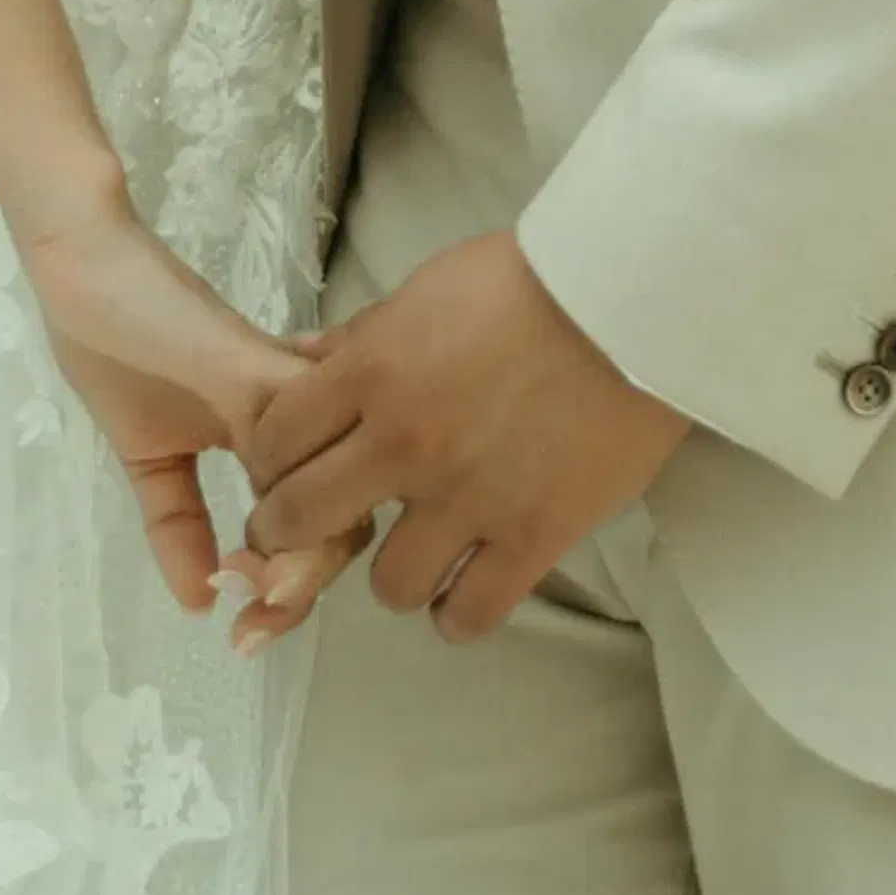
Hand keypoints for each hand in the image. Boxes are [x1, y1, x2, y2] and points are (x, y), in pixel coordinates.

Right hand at [15, 196, 315, 626]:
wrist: (83, 256)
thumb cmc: (115, 337)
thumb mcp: (147, 454)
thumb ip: (176, 522)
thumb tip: (201, 602)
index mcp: (272, 433)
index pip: (320, 520)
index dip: (291, 588)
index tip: (245, 632)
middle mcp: (293, 410)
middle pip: (348, 507)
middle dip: (305, 585)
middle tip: (256, 621)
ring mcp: (277, 384)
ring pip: (337, 473)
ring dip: (303, 549)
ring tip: (255, 590)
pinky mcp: (248, 361)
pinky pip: (294, 428)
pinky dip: (283, 491)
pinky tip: (252, 529)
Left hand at [238, 230, 690, 642]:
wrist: (629, 300)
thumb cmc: (529, 279)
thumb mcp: (428, 288)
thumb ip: (361, 337)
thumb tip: (298, 361)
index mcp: (373, 371)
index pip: (272, 441)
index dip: (265, 462)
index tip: (280, 469)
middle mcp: (405, 442)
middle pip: (298, 520)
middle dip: (286, 532)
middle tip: (310, 530)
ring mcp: (468, 499)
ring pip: (386, 586)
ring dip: (394, 573)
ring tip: (417, 551)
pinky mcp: (532, 537)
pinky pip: (467, 614)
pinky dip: (457, 610)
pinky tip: (466, 583)